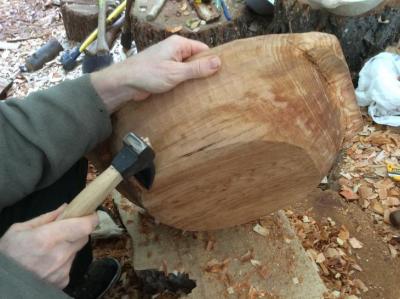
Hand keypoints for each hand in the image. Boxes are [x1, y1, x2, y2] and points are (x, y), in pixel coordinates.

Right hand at [0, 204, 97, 287]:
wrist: (2, 283)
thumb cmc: (8, 254)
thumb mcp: (20, 229)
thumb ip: (47, 217)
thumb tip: (65, 207)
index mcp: (48, 238)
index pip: (84, 226)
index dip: (90, 219)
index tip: (89, 214)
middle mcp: (59, 255)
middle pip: (83, 237)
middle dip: (78, 231)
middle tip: (64, 230)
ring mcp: (62, 270)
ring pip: (76, 251)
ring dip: (68, 247)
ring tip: (49, 250)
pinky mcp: (62, 281)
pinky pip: (69, 265)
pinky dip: (63, 261)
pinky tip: (47, 263)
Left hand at [91, 35, 221, 111]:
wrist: (125, 83)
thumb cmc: (148, 74)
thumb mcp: (176, 72)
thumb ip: (197, 68)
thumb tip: (218, 62)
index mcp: (179, 44)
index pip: (203, 50)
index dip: (212, 61)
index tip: (222, 74)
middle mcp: (174, 50)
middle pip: (196, 60)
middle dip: (204, 72)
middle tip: (216, 86)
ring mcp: (169, 62)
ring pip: (188, 70)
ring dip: (194, 80)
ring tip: (206, 92)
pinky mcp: (164, 73)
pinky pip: (180, 77)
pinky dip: (185, 84)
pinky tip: (192, 94)